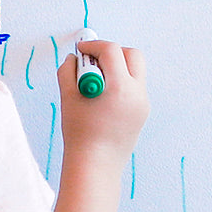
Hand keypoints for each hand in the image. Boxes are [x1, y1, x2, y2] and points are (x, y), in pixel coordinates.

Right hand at [57, 39, 148, 163]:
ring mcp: (143, 103)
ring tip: (95, 82)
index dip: (94, 46)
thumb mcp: (68, 97)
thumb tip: (74, 59)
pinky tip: (103, 97)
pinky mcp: (142, 113)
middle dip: (112, 52)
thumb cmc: (80, 134)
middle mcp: (137, 93)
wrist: (96, 166)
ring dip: (117, 67)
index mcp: (120, 87)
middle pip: (132, 55)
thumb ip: (68, 71)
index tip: (81, 49)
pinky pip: (134, 86)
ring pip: (135, 70)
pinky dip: (120, 82)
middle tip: (92, 60)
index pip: (112, 51)